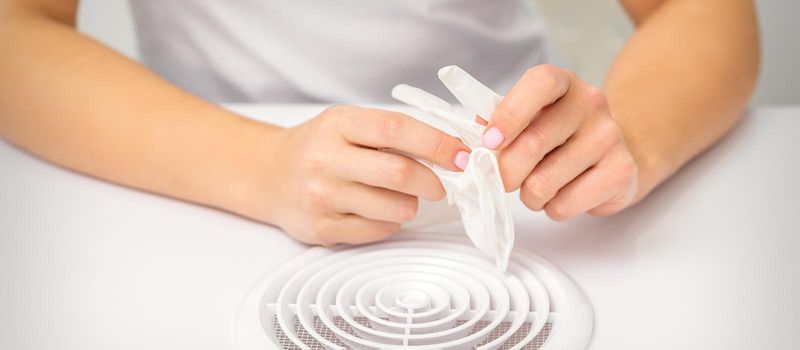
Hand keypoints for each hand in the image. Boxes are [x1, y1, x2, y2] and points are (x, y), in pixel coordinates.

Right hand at [256, 105, 469, 244]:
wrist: (267, 174)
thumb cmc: (318, 146)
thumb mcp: (347, 124)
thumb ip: (392, 133)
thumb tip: (453, 147)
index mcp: (338, 124)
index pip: (396, 128)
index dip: (437, 143)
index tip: (461, 155)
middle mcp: (326, 159)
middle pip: (399, 173)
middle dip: (432, 181)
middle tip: (440, 185)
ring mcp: (321, 196)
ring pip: (393, 207)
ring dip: (411, 205)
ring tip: (402, 197)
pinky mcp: (322, 228)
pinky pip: (377, 230)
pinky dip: (390, 222)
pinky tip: (379, 210)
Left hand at [483, 65, 638, 220]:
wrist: (613, 156)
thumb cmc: (557, 137)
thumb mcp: (529, 119)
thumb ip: (498, 123)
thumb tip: (470, 140)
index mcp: (562, 82)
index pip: (539, 84)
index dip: (509, 114)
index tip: (489, 142)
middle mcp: (591, 102)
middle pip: (533, 143)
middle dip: (504, 172)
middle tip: (501, 179)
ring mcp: (609, 136)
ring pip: (543, 182)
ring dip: (529, 195)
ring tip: (537, 187)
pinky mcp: (621, 172)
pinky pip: (564, 205)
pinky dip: (552, 208)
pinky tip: (562, 194)